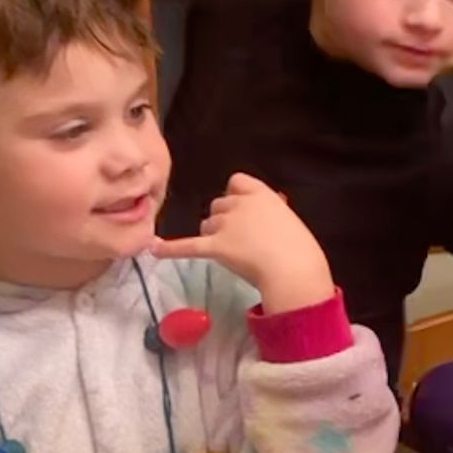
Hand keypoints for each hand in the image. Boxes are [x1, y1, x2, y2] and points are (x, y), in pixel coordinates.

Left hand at [154, 173, 334, 313]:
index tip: (243, 210)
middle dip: (224, 219)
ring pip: (207, 224)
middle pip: (219, 205)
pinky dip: (170, 249)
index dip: (236, 195)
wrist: (294, 270)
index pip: (236, 182)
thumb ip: (273, 214)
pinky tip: (153, 249)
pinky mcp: (215, 246)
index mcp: (261, 194)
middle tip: (241, 239)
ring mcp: (225, 224)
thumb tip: (267, 215)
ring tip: (231, 254)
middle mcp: (239, 203)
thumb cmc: (299, 249)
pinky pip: (188, 246)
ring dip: (213, 235)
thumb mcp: (290, 221)